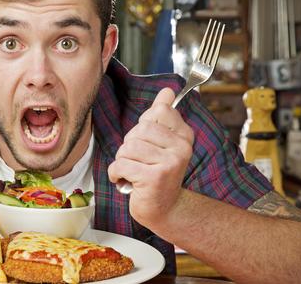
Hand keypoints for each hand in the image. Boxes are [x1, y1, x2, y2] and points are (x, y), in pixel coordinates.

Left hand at [108, 88, 193, 227]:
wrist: (163, 209)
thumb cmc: (157, 173)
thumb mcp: (161, 142)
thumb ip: (162, 115)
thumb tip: (167, 90)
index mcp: (184, 135)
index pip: (157, 112)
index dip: (143, 128)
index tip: (149, 144)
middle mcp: (181, 148)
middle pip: (139, 130)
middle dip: (130, 146)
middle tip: (139, 162)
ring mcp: (170, 163)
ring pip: (128, 147)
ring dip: (123, 161)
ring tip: (134, 171)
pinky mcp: (154, 178)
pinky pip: (121, 164)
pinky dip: (116, 173)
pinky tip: (126, 181)